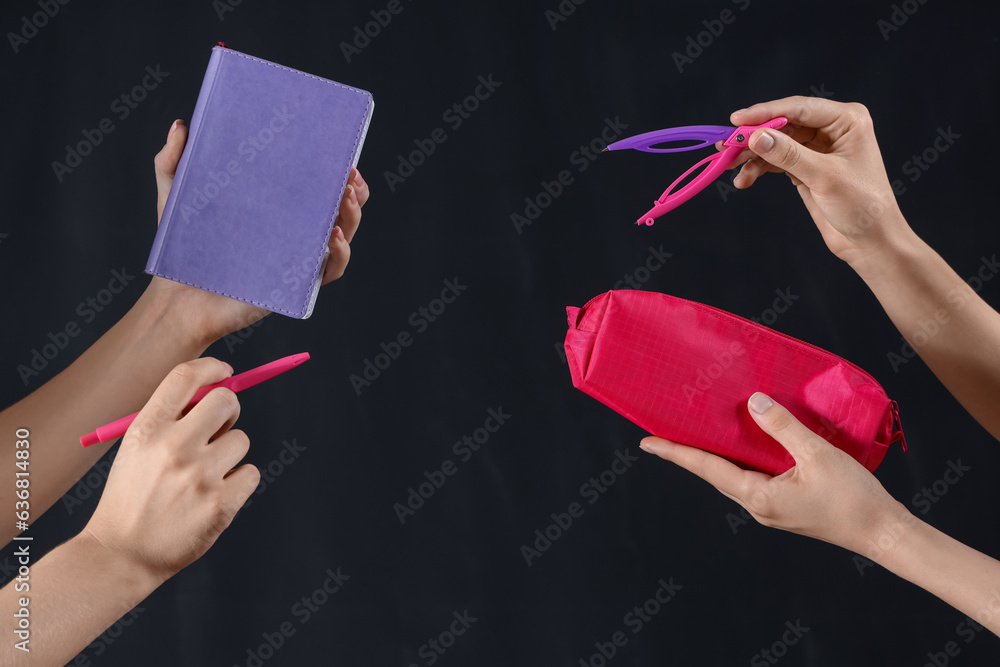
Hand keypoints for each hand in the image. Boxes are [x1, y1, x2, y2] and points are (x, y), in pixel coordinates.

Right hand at [83, 357, 259, 580]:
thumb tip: (220, 389)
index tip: (224, 372)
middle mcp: (173, 447)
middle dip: (229, 409)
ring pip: (241, 440)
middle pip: (225, 400)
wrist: (120, 554)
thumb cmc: (133, 497)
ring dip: (230, 454)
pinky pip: (250, 473)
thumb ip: (170, 419)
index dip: (211, 367)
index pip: (186, 376)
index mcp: (146, 429)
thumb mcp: (135, 449)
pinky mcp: (220, 504)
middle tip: (221, 426)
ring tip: (204, 476)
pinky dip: (238, 483)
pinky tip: (213, 497)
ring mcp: (199, 476)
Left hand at [149, 119, 370, 342]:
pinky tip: (332, 236)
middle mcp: (294, 233)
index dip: (337, 171)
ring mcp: (298, 258)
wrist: (178, 299)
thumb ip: (173, 160)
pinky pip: (329, 270)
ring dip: (352, 216)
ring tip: (345, 198)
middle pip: (341, 210)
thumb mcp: (175, 196)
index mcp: (278, 209)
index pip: (316, 186)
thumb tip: (181, 125)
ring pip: (342, 237)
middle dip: (354, 190)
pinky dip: (339, 253)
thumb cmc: (182, 251)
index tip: (342, 153)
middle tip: (350, 174)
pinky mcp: (296, 284)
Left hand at [639, 392, 900, 553]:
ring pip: (734, 475)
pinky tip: (745, 443)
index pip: (706, 468)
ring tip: (699, 432)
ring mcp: (770, 508)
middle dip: (689, 452)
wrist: (883, 533)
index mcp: (757, 496)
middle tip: (664, 431)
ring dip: (716, 455)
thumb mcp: (817, 455)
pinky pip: (753, 477)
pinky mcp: (784, 505)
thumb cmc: (854, 498)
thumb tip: (753, 402)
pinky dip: (742, 459)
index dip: (676, 452)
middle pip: (714, 472)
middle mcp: (756, 505)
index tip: (646, 442)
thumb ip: (783, 427)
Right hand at [720, 96, 911, 267]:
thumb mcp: (824, 177)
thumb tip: (756, 137)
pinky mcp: (805, 166)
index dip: (765, 112)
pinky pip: (776, 160)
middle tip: (726, 146)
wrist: (869, 240)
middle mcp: (831, 128)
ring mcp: (817, 147)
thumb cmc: (861, 205)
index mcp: (846, 120)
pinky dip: (759, 169)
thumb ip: (789, 154)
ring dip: (753, 155)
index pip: (799, 108)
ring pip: (776, 142)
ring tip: (730, 167)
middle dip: (754, 136)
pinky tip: (745, 180)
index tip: (736, 120)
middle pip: (783, 124)